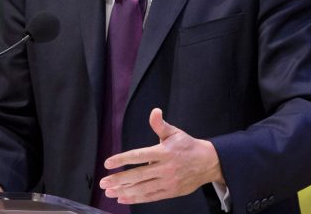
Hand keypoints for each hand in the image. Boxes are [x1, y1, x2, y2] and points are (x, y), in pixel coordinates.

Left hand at [98, 108, 224, 203]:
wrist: (207, 163)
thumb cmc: (187, 146)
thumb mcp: (174, 132)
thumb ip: (160, 124)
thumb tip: (154, 111)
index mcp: (164, 152)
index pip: (139, 155)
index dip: (122, 159)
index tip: (108, 163)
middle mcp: (165, 168)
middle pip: (138, 175)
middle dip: (119, 179)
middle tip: (103, 182)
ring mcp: (168, 182)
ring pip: (143, 188)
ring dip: (124, 191)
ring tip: (109, 192)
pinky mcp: (170, 192)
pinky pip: (151, 196)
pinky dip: (136, 198)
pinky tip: (123, 198)